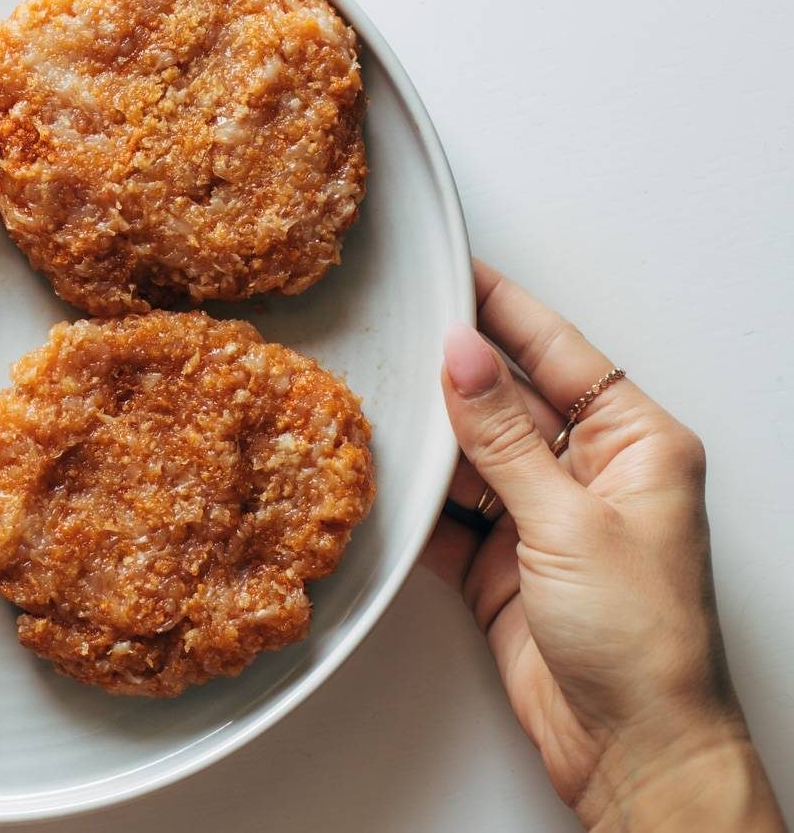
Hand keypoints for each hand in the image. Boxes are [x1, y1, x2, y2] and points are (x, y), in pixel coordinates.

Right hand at [424, 262, 783, 830]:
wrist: (630, 748)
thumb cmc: (643, 640)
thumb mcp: (569, 521)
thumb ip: (504, 437)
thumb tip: (463, 358)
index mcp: (636, 444)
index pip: (560, 352)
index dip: (504, 310)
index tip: (456, 273)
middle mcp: (590, 474)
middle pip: (508, 401)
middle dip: (453, 375)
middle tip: (394, 336)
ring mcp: (544, 520)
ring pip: (472, 457)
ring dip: (430, 442)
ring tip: (377, 405)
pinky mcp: (503, 566)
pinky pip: (449, 518)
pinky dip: (417, 505)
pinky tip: (386, 482)